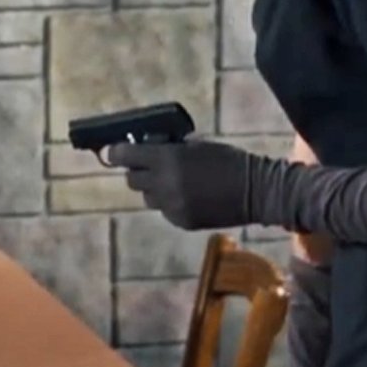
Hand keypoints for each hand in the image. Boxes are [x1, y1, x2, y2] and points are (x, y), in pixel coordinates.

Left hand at [108, 138, 250, 229]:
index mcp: (168, 159)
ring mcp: (172, 206)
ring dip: (154, 189)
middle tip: (149, 166)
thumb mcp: (197, 145)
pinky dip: (170, 203)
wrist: (254, 190)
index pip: (126, 156)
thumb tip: (148, 146)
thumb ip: (170, 148)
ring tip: (172, 182)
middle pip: (132, 180)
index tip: (112, 151)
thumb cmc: (228, 159)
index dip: (117, 153)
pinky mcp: (182, 221)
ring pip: (148, 198)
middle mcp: (164, 184)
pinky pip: (165, 210)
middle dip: (138, 171)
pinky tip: (188, 196)